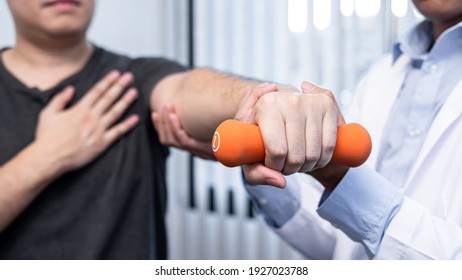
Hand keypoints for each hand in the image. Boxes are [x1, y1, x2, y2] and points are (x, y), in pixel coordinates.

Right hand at [34, 70, 139, 175]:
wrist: (50, 158)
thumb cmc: (47, 137)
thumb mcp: (48, 113)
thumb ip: (60, 99)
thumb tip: (71, 88)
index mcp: (79, 109)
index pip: (97, 91)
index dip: (108, 81)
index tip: (117, 73)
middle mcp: (91, 117)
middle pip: (109, 98)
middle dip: (120, 86)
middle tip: (130, 77)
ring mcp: (98, 130)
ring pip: (116, 112)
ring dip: (126, 101)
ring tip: (135, 92)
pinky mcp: (102, 143)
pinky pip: (118, 132)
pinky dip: (128, 125)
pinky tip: (136, 118)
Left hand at [151, 82, 277, 159]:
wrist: (250, 124)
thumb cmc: (249, 120)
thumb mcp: (252, 108)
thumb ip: (258, 98)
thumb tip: (269, 86)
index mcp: (218, 147)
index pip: (191, 143)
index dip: (178, 130)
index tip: (173, 114)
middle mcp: (207, 151)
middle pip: (178, 142)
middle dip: (169, 125)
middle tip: (167, 106)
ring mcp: (200, 148)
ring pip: (173, 141)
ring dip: (165, 125)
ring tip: (165, 107)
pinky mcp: (193, 143)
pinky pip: (172, 139)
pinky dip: (164, 127)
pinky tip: (161, 113)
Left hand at [241, 81, 342, 187]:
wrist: (277, 110)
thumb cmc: (260, 135)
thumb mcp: (250, 155)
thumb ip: (257, 173)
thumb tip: (280, 182)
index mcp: (266, 105)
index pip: (277, 150)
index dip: (275, 166)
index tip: (270, 163)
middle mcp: (289, 99)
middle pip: (296, 155)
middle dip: (289, 169)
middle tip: (283, 164)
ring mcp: (310, 101)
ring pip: (313, 153)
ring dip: (305, 166)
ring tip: (295, 160)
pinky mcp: (327, 105)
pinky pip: (328, 146)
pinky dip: (321, 159)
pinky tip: (310, 157)